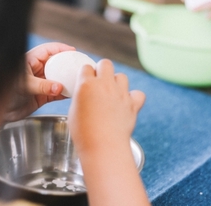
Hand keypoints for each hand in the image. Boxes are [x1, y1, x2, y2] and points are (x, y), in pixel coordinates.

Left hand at [3, 42, 74, 121]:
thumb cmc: (4, 93)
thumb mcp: (23, 85)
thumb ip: (42, 86)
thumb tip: (59, 87)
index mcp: (30, 61)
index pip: (48, 50)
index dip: (61, 49)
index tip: (73, 51)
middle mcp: (36, 71)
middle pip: (56, 64)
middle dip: (68, 64)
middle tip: (79, 66)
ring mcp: (40, 84)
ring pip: (58, 79)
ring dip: (67, 80)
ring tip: (78, 80)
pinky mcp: (41, 97)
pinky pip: (56, 93)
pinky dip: (64, 93)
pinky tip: (71, 94)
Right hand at [67, 59, 148, 205]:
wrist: (103, 147)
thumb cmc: (84, 133)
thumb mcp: (73, 111)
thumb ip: (80, 96)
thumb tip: (85, 93)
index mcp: (86, 84)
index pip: (86, 67)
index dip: (86, 74)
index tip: (86, 80)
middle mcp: (104, 84)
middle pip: (105, 63)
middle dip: (102, 70)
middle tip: (99, 82)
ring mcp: (120, 93)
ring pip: (122, 76)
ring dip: (117, 82)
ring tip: (112, 94)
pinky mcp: (133, 104)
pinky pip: (138, 94)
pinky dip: (134, 98)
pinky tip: (127, 104)